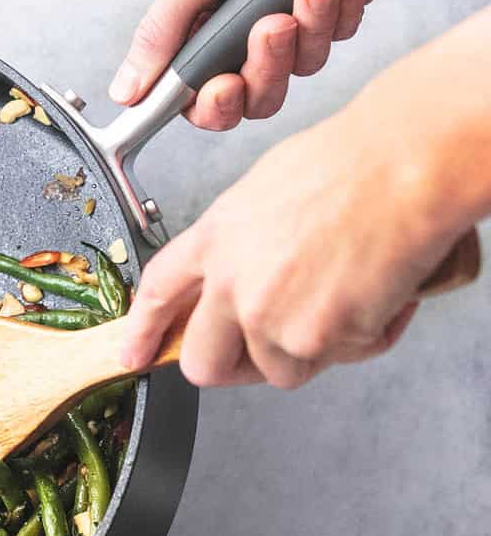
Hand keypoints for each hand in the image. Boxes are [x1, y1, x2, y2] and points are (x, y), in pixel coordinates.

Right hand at [109, 0, 379, 129]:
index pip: (202, 92)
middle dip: (269, 63)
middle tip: (273, 25)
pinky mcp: (340, 1)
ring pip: (306, 64)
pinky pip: (344, 31)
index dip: (215, 103)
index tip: (224, 88)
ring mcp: (297, 14)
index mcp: (203, 18)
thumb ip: (161, 34)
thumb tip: (123, 91)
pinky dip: (343, 2)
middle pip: (259, 92)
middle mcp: (247, 23)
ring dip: (311, 23)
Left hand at [119, 95, 463, 388]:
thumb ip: (244, 243)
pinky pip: (339, 361)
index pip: (159, 292)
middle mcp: (232, 283)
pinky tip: (381, 292)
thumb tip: (250, 270)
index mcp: (216, 238)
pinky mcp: (315, 340)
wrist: (401, 169)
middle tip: (266, 352)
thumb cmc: (353, 165)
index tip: (134, 352)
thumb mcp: (267, 193)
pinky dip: (366, 337)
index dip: (143, 329)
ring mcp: (270, 317)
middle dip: (233, 367)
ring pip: (280, 370)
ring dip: (314, 348)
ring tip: (347, 296)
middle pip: (204, 362)